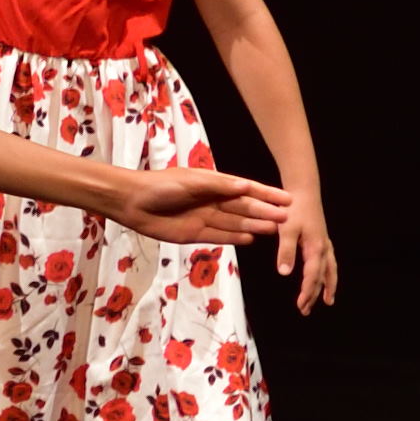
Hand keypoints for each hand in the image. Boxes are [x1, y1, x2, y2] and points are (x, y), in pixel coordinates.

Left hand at [111, 163, 292, 249]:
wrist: (131, 202)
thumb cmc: (160, 186)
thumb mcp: (191, 182)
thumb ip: (218, 186)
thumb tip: (246, 187)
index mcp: (213, 184)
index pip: (245, 189)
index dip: (266, 194)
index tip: (288, 199)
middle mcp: (212, 201)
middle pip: (244, 208)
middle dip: (265, 212)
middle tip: (287, 219)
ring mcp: (205, 218)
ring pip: (235, 222)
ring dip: (254, 225)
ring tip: (275, 230)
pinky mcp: (195, 234)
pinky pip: (220, 236)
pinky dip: (235, 237)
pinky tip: (252, 239)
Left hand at [274, 187, 339, 312]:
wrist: (303, 191)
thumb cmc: (292, 209)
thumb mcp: (286, 230)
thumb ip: (285, 252)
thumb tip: (285, 274)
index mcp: (315, 248)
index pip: (312, 276)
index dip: (307, 292)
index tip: (301, 305)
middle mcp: (323, 248)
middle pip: (322, 276)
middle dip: (315, 294)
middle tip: (307, 310)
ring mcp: (324, 243)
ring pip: (330, 269)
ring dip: (328, 285)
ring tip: (328, 300)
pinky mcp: (322, 238)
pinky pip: (329, 261)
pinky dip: (329, 272)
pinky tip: (326, 276)